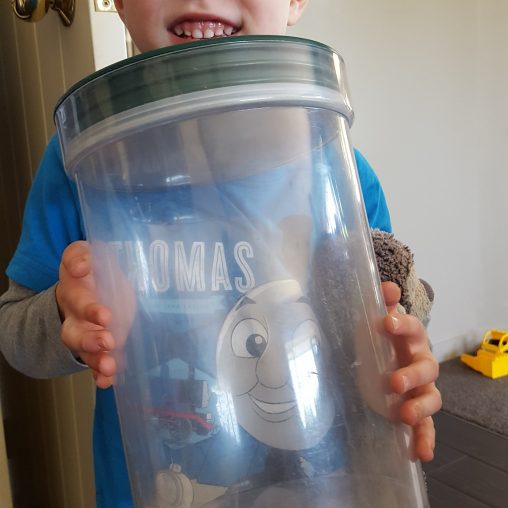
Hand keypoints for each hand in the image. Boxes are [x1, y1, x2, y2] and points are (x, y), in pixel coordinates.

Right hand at [56, 241, 133, 387]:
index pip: (77, 299)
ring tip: (110, 366)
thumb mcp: (87, 254)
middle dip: (90, 339)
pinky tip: (108, 380)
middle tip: (107, 341)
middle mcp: (75, 317)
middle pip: (74, 333)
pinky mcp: (98, 347)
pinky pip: (96, 364)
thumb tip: (80, 266)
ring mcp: (86, 334)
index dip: (88, 306)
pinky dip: (101, 374)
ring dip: (97, 359)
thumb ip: (81, 256)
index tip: (105, 316)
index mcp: (74, 292)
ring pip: (85, 352)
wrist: (94, 286)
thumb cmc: (93, 270)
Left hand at [382, 281, 441, 461]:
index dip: (403, 325)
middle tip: (394, 382)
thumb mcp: (376, 320)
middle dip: (412, 375)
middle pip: (427, 368)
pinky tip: (419, 453)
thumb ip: (382, 303)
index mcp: (410, 338)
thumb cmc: (382, 337)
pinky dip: (425, 439)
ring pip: (432, 398)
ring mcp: (421, 388)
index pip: (412, 328)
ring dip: (421, 408)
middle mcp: (420, 362)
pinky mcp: (416, 410)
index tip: (387, 323)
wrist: (386, 356)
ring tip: (405, 416)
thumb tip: (386, 286)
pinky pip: (426, 426)